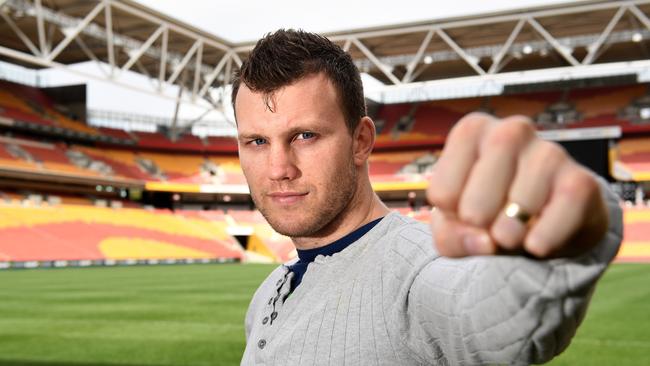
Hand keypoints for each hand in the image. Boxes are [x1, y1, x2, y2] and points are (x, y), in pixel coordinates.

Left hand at [426, 113, 608, 258]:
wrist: (541, 225)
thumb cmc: (486, 215)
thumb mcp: (455, 227)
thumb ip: (452, 237)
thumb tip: (486, 242)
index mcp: (472, 132)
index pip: (443, 189)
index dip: (449, 217)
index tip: (459, 216)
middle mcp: (512, 131)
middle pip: (482, 186)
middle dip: (479, 222)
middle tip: (485, 231)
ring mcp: (549, 151)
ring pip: (523, 199)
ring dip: (510, 232)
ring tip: (509, 240)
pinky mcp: (581, 179)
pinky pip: (563, 209)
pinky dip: (546, 236)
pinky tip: (536, 246)